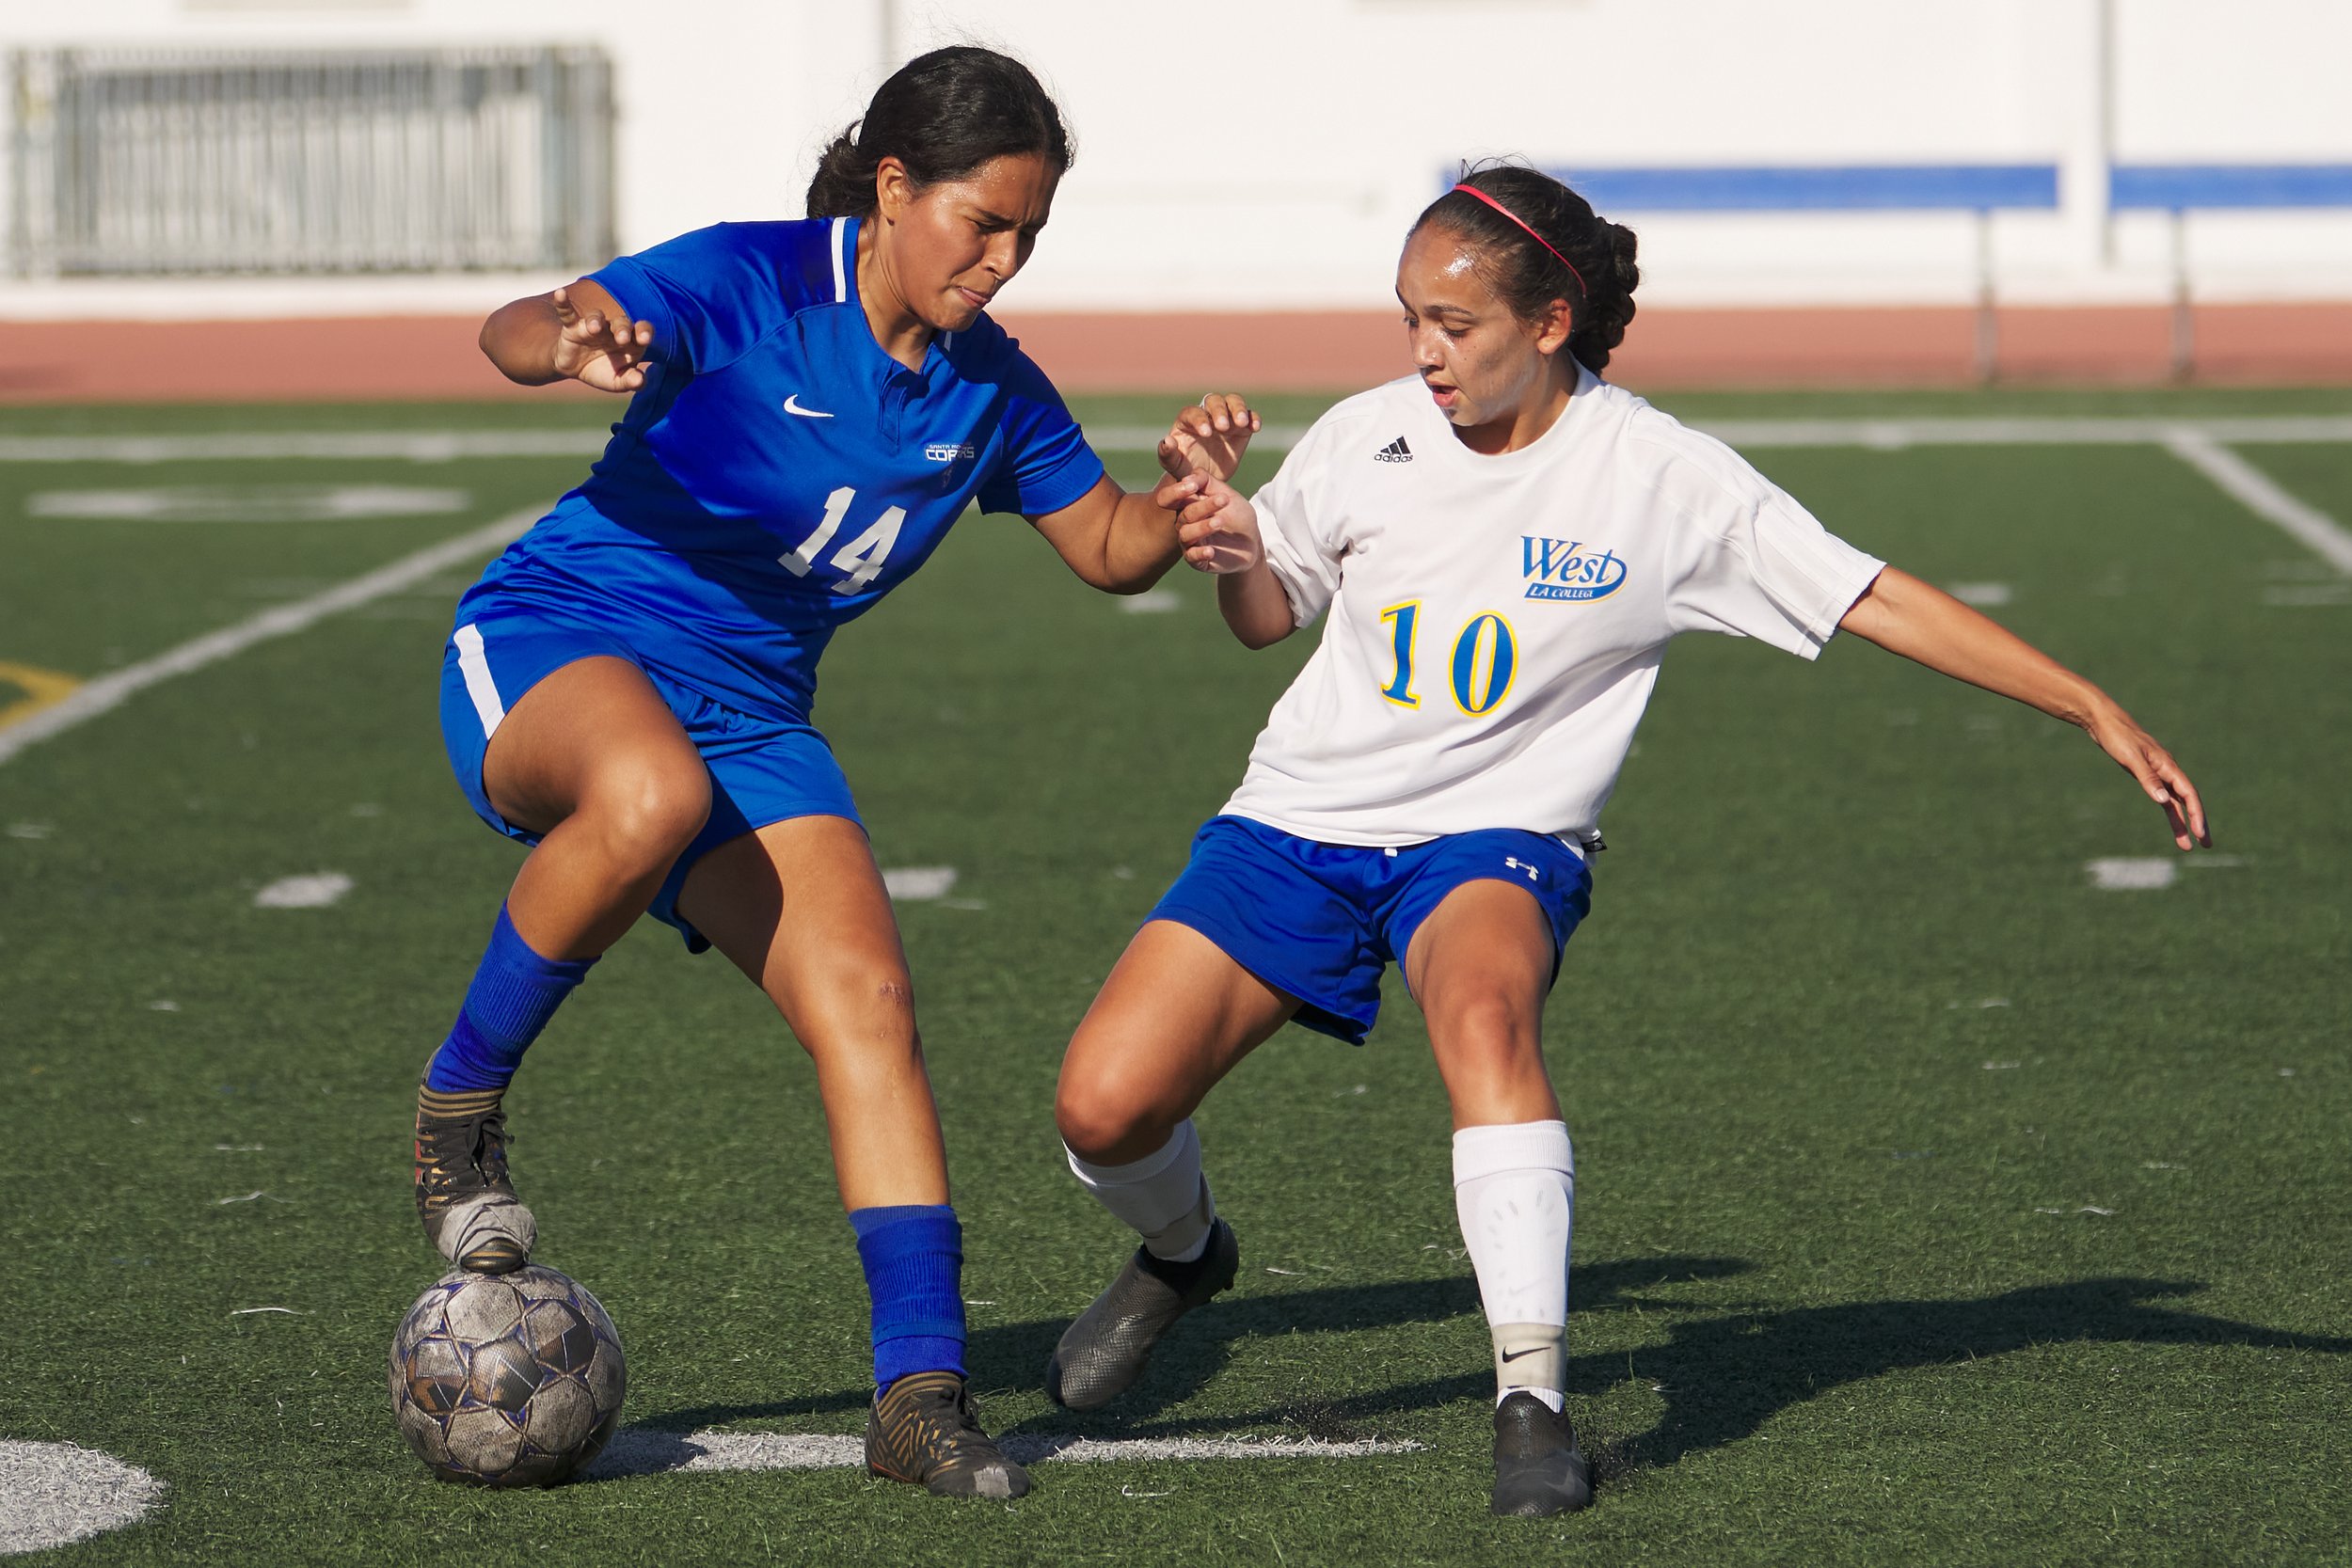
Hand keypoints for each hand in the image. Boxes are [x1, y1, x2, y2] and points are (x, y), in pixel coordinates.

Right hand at [549, 286, 652, 392]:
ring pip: (596, 316)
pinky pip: (567, 312)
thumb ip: (630, 381)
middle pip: (621, 322)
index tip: (644, 339)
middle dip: (622, 329)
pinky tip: (560, 293)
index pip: (642, 329)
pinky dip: (563, 303)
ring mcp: (593, 325)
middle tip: (621, 339)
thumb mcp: (617, 381)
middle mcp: (613, 329)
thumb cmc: (603, 371)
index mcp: (630, 340)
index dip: (644, 331)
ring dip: (595, 320)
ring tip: (594, 328)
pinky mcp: (572, 326)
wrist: (575, 370)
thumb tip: (640, 381)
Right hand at [1155, 471, 1263, 573]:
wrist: (1251, 543)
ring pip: (1186, 534)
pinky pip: (1192, 557)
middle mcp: (1184, 524)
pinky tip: (1211, 550)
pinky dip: (1200, 553)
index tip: (1192, 486)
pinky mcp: (1198, 560)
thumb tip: (1187, 477)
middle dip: (1202, 507)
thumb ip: (1208, 482)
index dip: (1176, 492)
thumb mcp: (1227, 494)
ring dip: (1203, 527)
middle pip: (1183, 514)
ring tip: (1220, 522)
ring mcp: (1190, 542)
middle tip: (1223, 500)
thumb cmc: (1237, 516)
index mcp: (1187, 505)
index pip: (1169, 498)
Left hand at [1157, 392, 1260, 480]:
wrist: (1207, 480)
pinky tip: (1255, 428)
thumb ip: (1167, 454)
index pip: (1193, 413)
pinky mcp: (1242, 427)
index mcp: (1188, 421)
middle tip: (1223, 427)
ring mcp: (1226, 418)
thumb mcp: (1174, 466)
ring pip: (1233, 401)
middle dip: (1219, 411)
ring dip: (1238, 409)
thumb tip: (1168, 440)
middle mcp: (1207, 414)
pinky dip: (1254, 418)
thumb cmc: (1186, 470)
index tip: (1206, 433)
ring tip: (1242, 423)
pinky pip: (1250, 415)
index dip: (1199, 420)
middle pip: (1214, 401)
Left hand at [2083, 703, 2209, 850]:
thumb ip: (2148, 779)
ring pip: (2175, 802)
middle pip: (2187, 801)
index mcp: (2167, 766)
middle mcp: (2167, 770)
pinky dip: (2168, 810)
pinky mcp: (2147, 774)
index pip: (2188, 794)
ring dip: (2181, 823)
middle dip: (2197, 823)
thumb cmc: (2118, 737)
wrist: (2103, 721)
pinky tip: (2173, 823)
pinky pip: (2163, 797)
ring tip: (2186, 846)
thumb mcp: (2131, 759)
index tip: (2200, 833)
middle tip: (2206, 845)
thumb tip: (2163, 801)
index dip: (2196, 814)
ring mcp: (2159, 773)